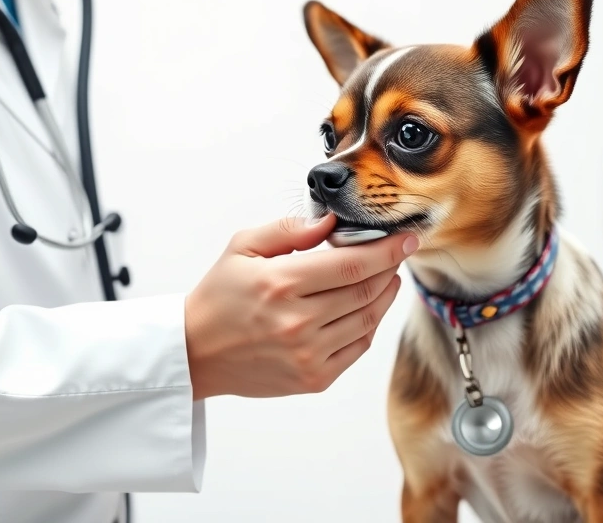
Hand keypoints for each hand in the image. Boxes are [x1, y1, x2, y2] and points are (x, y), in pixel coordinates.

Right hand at [184, 215, 418, 398]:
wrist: (195, 353)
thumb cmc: (218, 297)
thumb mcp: (242, 247)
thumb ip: (289, 230)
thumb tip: (331, 223)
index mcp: (281, 283)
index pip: (353, 264)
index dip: (387, 250)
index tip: (406, 238)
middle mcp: (298, 322)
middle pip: (367, 290)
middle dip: (389, 268)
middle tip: (396, 254)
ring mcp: (308, 355)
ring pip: (368, 319)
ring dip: (384, 295)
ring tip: (386, 277)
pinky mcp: (314, 378)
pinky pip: (358, 347)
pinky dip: (370, 324)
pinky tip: (367, 307)